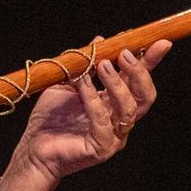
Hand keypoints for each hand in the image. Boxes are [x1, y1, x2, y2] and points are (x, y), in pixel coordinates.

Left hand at [2, 37, 171, 190]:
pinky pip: (102, 120)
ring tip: (103, 65)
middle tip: (125, 53)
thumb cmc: (49, 119)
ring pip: (128, 108)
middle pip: (144, 96)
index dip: (150, 62)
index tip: (159, 42)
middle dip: (139, 72)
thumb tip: (101, 41)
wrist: (32, 149)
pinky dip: (93, 99)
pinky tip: (83, 83)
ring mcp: (114, 136)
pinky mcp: (101, 147)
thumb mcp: (68, 84)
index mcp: (115, 104)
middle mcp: (119, 120)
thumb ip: (85, 66)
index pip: (139, 81)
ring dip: (117, 83)